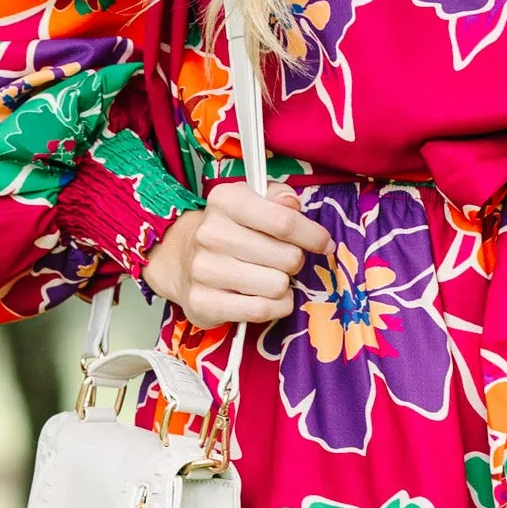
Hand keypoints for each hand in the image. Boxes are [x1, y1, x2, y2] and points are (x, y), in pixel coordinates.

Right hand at [142, 183, 331, 327]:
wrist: (182, 260)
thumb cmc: (231, 230)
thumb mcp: (253, 200)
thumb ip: (279, 197)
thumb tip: (293, 204)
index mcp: (225, 201)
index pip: (284, 221)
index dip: (313, 235)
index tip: (324, 243)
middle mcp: (210, 233)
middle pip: (287, 257)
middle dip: (295, 260)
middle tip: (283, 260)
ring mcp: (204, 270)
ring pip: (278, 286)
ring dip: (284, 285)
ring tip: (269, 277)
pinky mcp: (203, 302)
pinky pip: (262, 310)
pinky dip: (275, 307)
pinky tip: (267, 297)